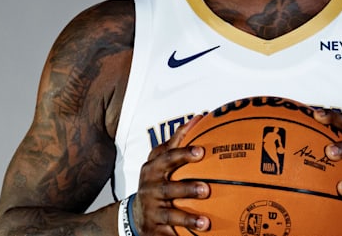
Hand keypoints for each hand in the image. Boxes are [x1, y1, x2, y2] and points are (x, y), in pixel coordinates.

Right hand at [133, 115, 210, 234]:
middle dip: (187, 189)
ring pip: (170, 216)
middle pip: (168, 189)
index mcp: (153, 169)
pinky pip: (168, 235)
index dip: (183, 154)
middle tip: (206, 190)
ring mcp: (152, 211)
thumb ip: (178, 140)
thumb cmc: (155, 180)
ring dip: (188, 219)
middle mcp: (151, 190)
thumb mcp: (161, 159)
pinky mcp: (154, 230)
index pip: (168, 159)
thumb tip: (200, 117)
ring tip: (206, 223)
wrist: (135, 214)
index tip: (201, 151)